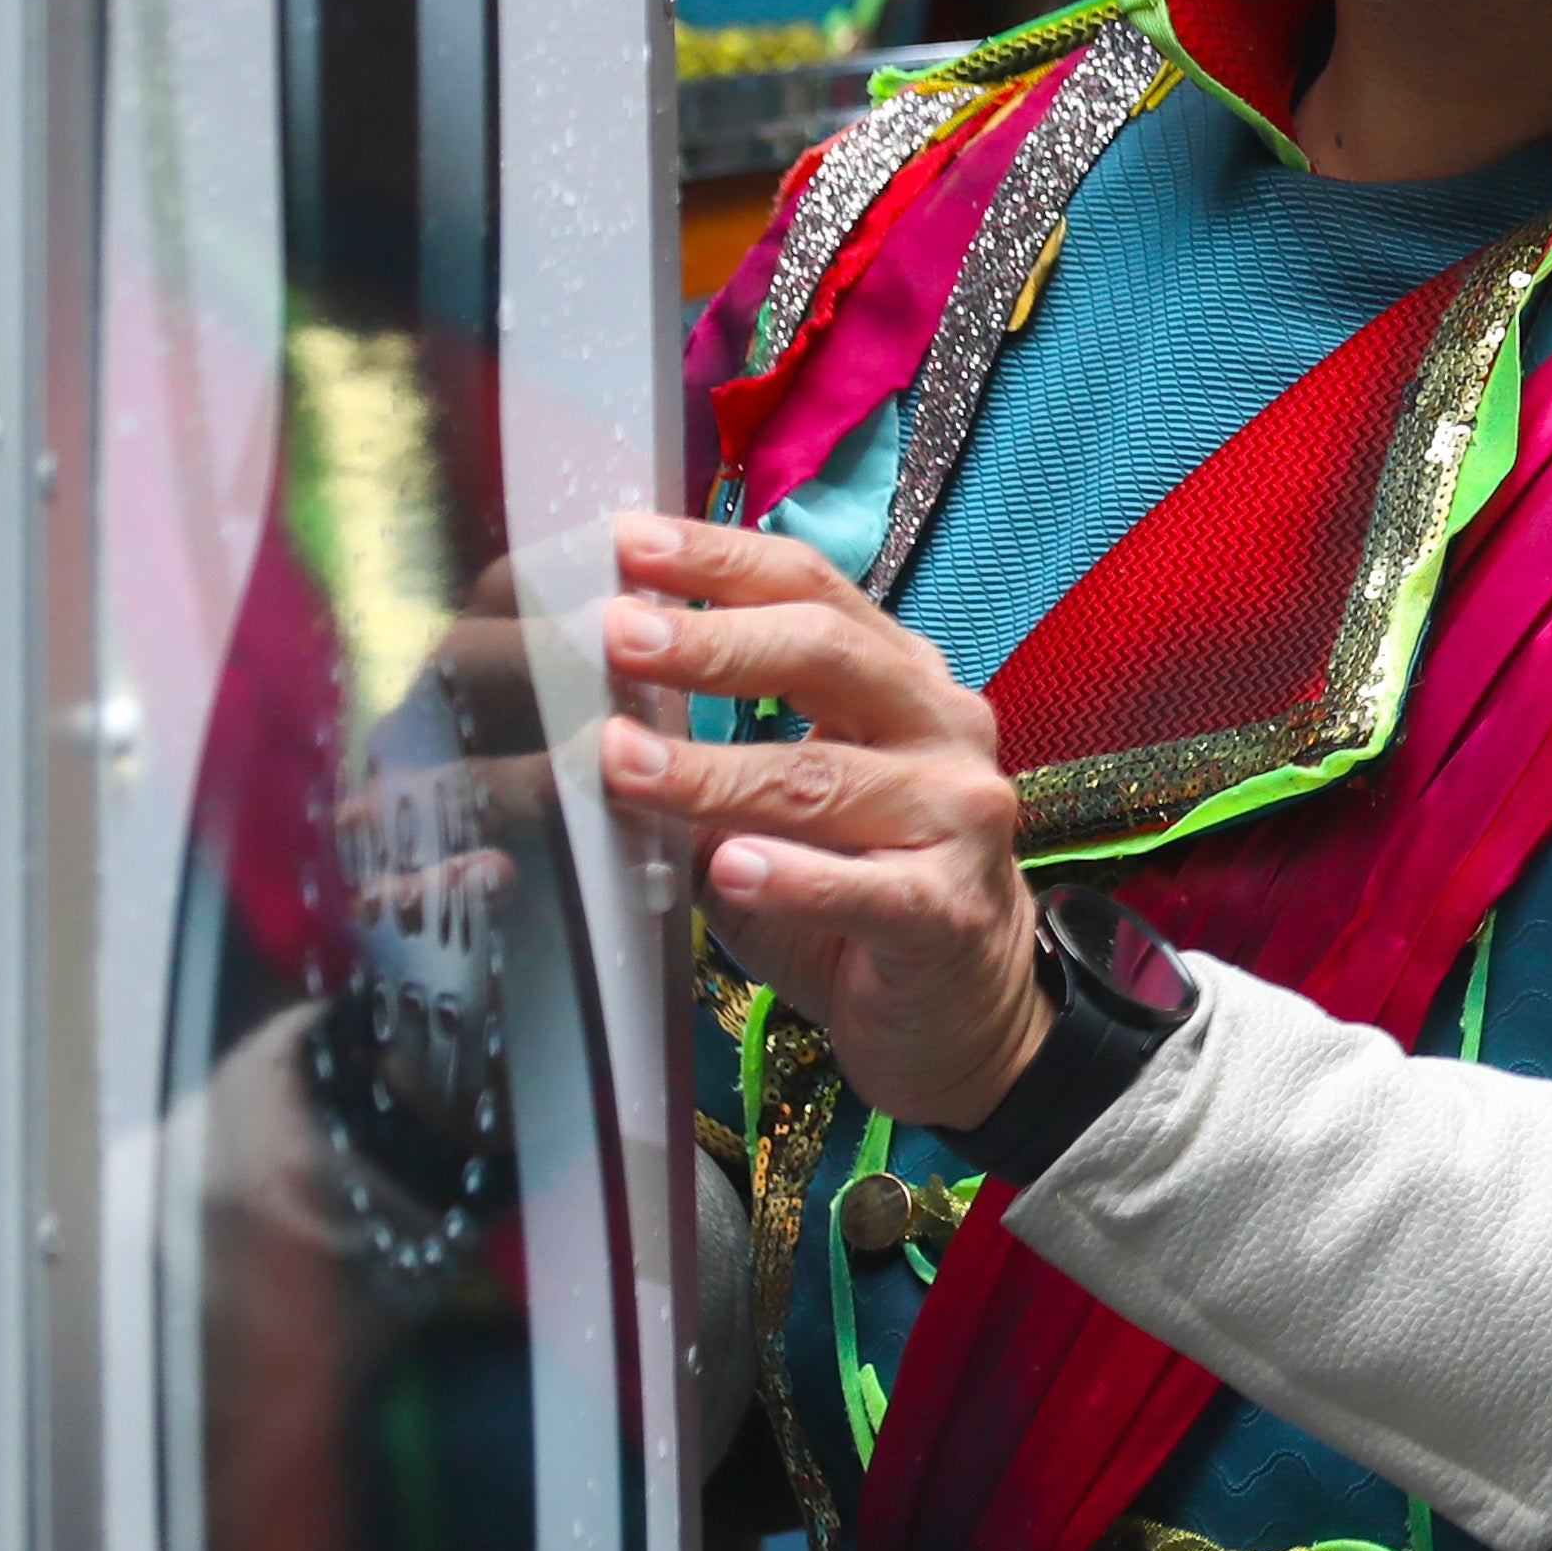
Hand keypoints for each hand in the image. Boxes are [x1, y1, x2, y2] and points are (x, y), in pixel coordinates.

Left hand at [597, 512, 1048, 1127]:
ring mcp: (957, 817)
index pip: (814, 590)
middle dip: (712, 643)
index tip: (629, 541)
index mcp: (901, 682)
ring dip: (711, 769)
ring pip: (824, 778)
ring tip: (622, 762)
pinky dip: (794, 875)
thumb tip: (591, 707)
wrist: (960, 1008)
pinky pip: (866, 887)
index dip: (721, 561)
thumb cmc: (855, 887)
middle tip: (617, 635)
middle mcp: (942, 729)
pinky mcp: (948, 910)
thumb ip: (720, 750)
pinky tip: (729, 868)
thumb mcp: (789, 801)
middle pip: (828, 657)